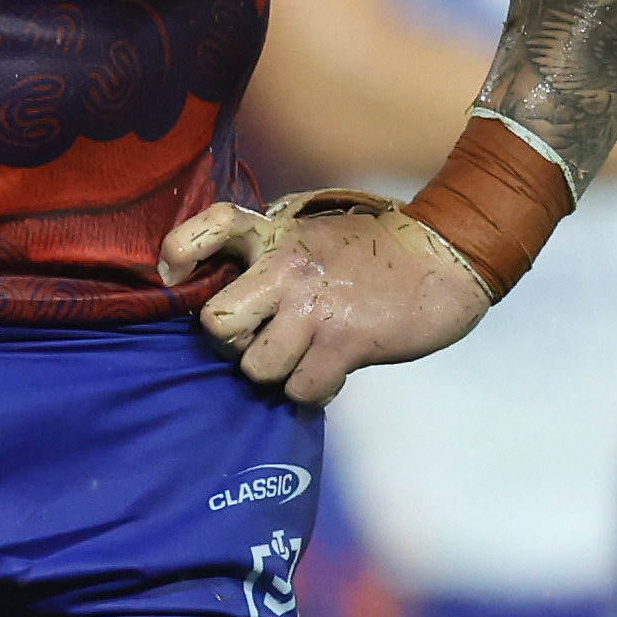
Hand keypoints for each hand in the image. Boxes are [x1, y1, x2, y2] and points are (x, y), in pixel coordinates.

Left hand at [161, 189, 492, 403]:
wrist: (442, 261)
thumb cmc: (373, 254)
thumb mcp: (314, 235)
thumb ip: (271, 258)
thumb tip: (231, 301)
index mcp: (278, 235)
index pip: (211, 227)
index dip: (179, 253)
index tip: (174, 277)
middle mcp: (287, 268)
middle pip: (215, 324)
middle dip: (232, 343)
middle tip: (258, 339)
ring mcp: (314, 307)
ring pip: (255, 368)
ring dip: (277, 372)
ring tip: (302, 355)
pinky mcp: (344, 342)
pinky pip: (299, 389)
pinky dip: (312, 389)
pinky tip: (330, 369)